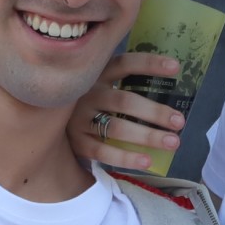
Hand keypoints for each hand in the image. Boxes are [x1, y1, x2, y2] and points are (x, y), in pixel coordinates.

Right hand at [67, 54, 187, 172]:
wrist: (45, 120)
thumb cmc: (85, 99)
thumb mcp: (98, 81)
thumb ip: (122, 79)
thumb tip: (169, 77)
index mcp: (96, 74)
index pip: (124, 64)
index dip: (149, 64)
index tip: (176, 67)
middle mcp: (87, 93)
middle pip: (124, 101)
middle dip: (154, 112)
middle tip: (179, 122)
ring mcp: (79, 118)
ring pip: (116, 127)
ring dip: (147, 135)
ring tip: (173, 142)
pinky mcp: (77, 141)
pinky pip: (103, 150)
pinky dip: (126, 157)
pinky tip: (147, 161)